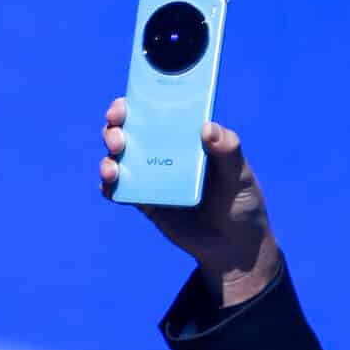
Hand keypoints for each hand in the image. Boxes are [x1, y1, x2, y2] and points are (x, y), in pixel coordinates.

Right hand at [99, 97, 282, 301]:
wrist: (234, 247)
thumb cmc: (241, 202)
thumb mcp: (240, 175)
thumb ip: (228, 150)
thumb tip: (207, 127)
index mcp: (186, 135)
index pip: (156, 109)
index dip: (136, 101)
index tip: (126, 102)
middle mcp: (164, 150)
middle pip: (129, 128)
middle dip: (115, 125)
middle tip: (118, 134)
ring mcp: (151, 175)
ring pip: (117, 157)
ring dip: (108, 156)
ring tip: (113, 167)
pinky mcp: (144, 201)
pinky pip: (118, 189)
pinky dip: (109, 185)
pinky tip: (111, 185)